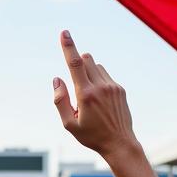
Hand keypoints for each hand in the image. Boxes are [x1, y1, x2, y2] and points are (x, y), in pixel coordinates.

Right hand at [53, 31, 139, 158]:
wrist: (119, 143)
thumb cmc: (91, 136)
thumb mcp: (69, 124)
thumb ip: (60, 100)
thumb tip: (57, 79)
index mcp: (86, 95)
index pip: (75, 64)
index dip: (68, 47)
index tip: (64, 33)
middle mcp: (101, 87)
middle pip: (87, 59)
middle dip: (78, 64)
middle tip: (77, 85)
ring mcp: (112, 86)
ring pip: (97, 66)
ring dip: (88, 73)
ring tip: (89, 97)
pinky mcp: (120, 89)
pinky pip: (105, 75)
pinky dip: (98, 81)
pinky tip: (100, 102)